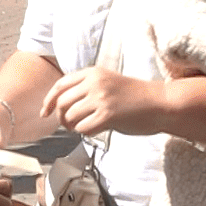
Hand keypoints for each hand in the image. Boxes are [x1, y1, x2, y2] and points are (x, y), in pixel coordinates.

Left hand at [41, 67, 167, 136]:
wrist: (160, 103)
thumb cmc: (135, 97)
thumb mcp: (108, 82)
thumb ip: (86, 89)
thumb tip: (61, 108)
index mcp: (93, 72)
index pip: (60, 85)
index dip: (49, 100)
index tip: (45, 113)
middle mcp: (95, 83)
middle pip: (62, 103)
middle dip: (61, 117)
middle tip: (69, 126)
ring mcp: (101, 98)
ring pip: (71, 117)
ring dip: (74, 126)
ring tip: (85, 127)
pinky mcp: (108, 115)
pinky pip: (83, 129)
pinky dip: (85, 133)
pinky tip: (96, 130)